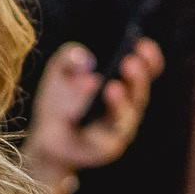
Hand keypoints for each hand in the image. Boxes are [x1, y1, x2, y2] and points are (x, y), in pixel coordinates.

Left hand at [22, 38, 163, 187]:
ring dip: (120, 103)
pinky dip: (100, 127)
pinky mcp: (107, 148)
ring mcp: (119, 130)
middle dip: (137, 78)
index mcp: (123, 85)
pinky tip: (93, 115)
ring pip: (125, 117)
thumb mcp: (59, 73)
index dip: (149, 59)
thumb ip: (69, 58)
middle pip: (139, 93)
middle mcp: (127, 108)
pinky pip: (108, 138)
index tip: (143, 44)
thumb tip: (83, 58)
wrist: (46, 139)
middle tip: (130, 62)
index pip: (145, 71)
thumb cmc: (58, 101)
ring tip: (112, 87)